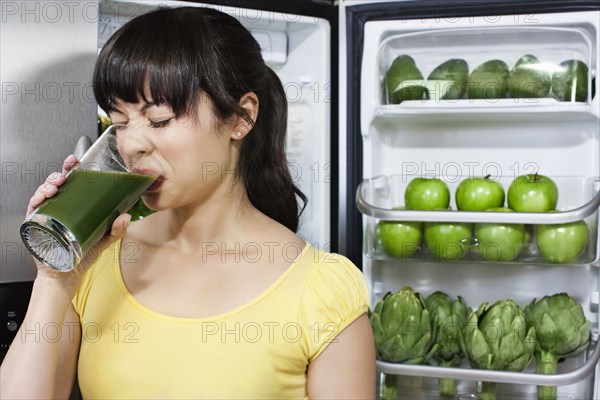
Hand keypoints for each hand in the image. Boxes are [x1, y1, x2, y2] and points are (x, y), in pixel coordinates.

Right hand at [27, 155, 131, 291]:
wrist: (67, 275)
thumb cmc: (83, 255)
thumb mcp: (104, 240)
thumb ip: (116, 230)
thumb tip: (127, 216)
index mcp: (74, 206)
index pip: (73, 183)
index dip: (72, 170)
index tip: (76, 161)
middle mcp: (59, 208)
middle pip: (57, 184)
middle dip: (60, 174)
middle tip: (67, 172)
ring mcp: (47, 215)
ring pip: (43, 193)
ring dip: (48, 185)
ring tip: (56, 186)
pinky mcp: (36, 225)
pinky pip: (32, 209)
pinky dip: (36, 200)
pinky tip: (43, 197)